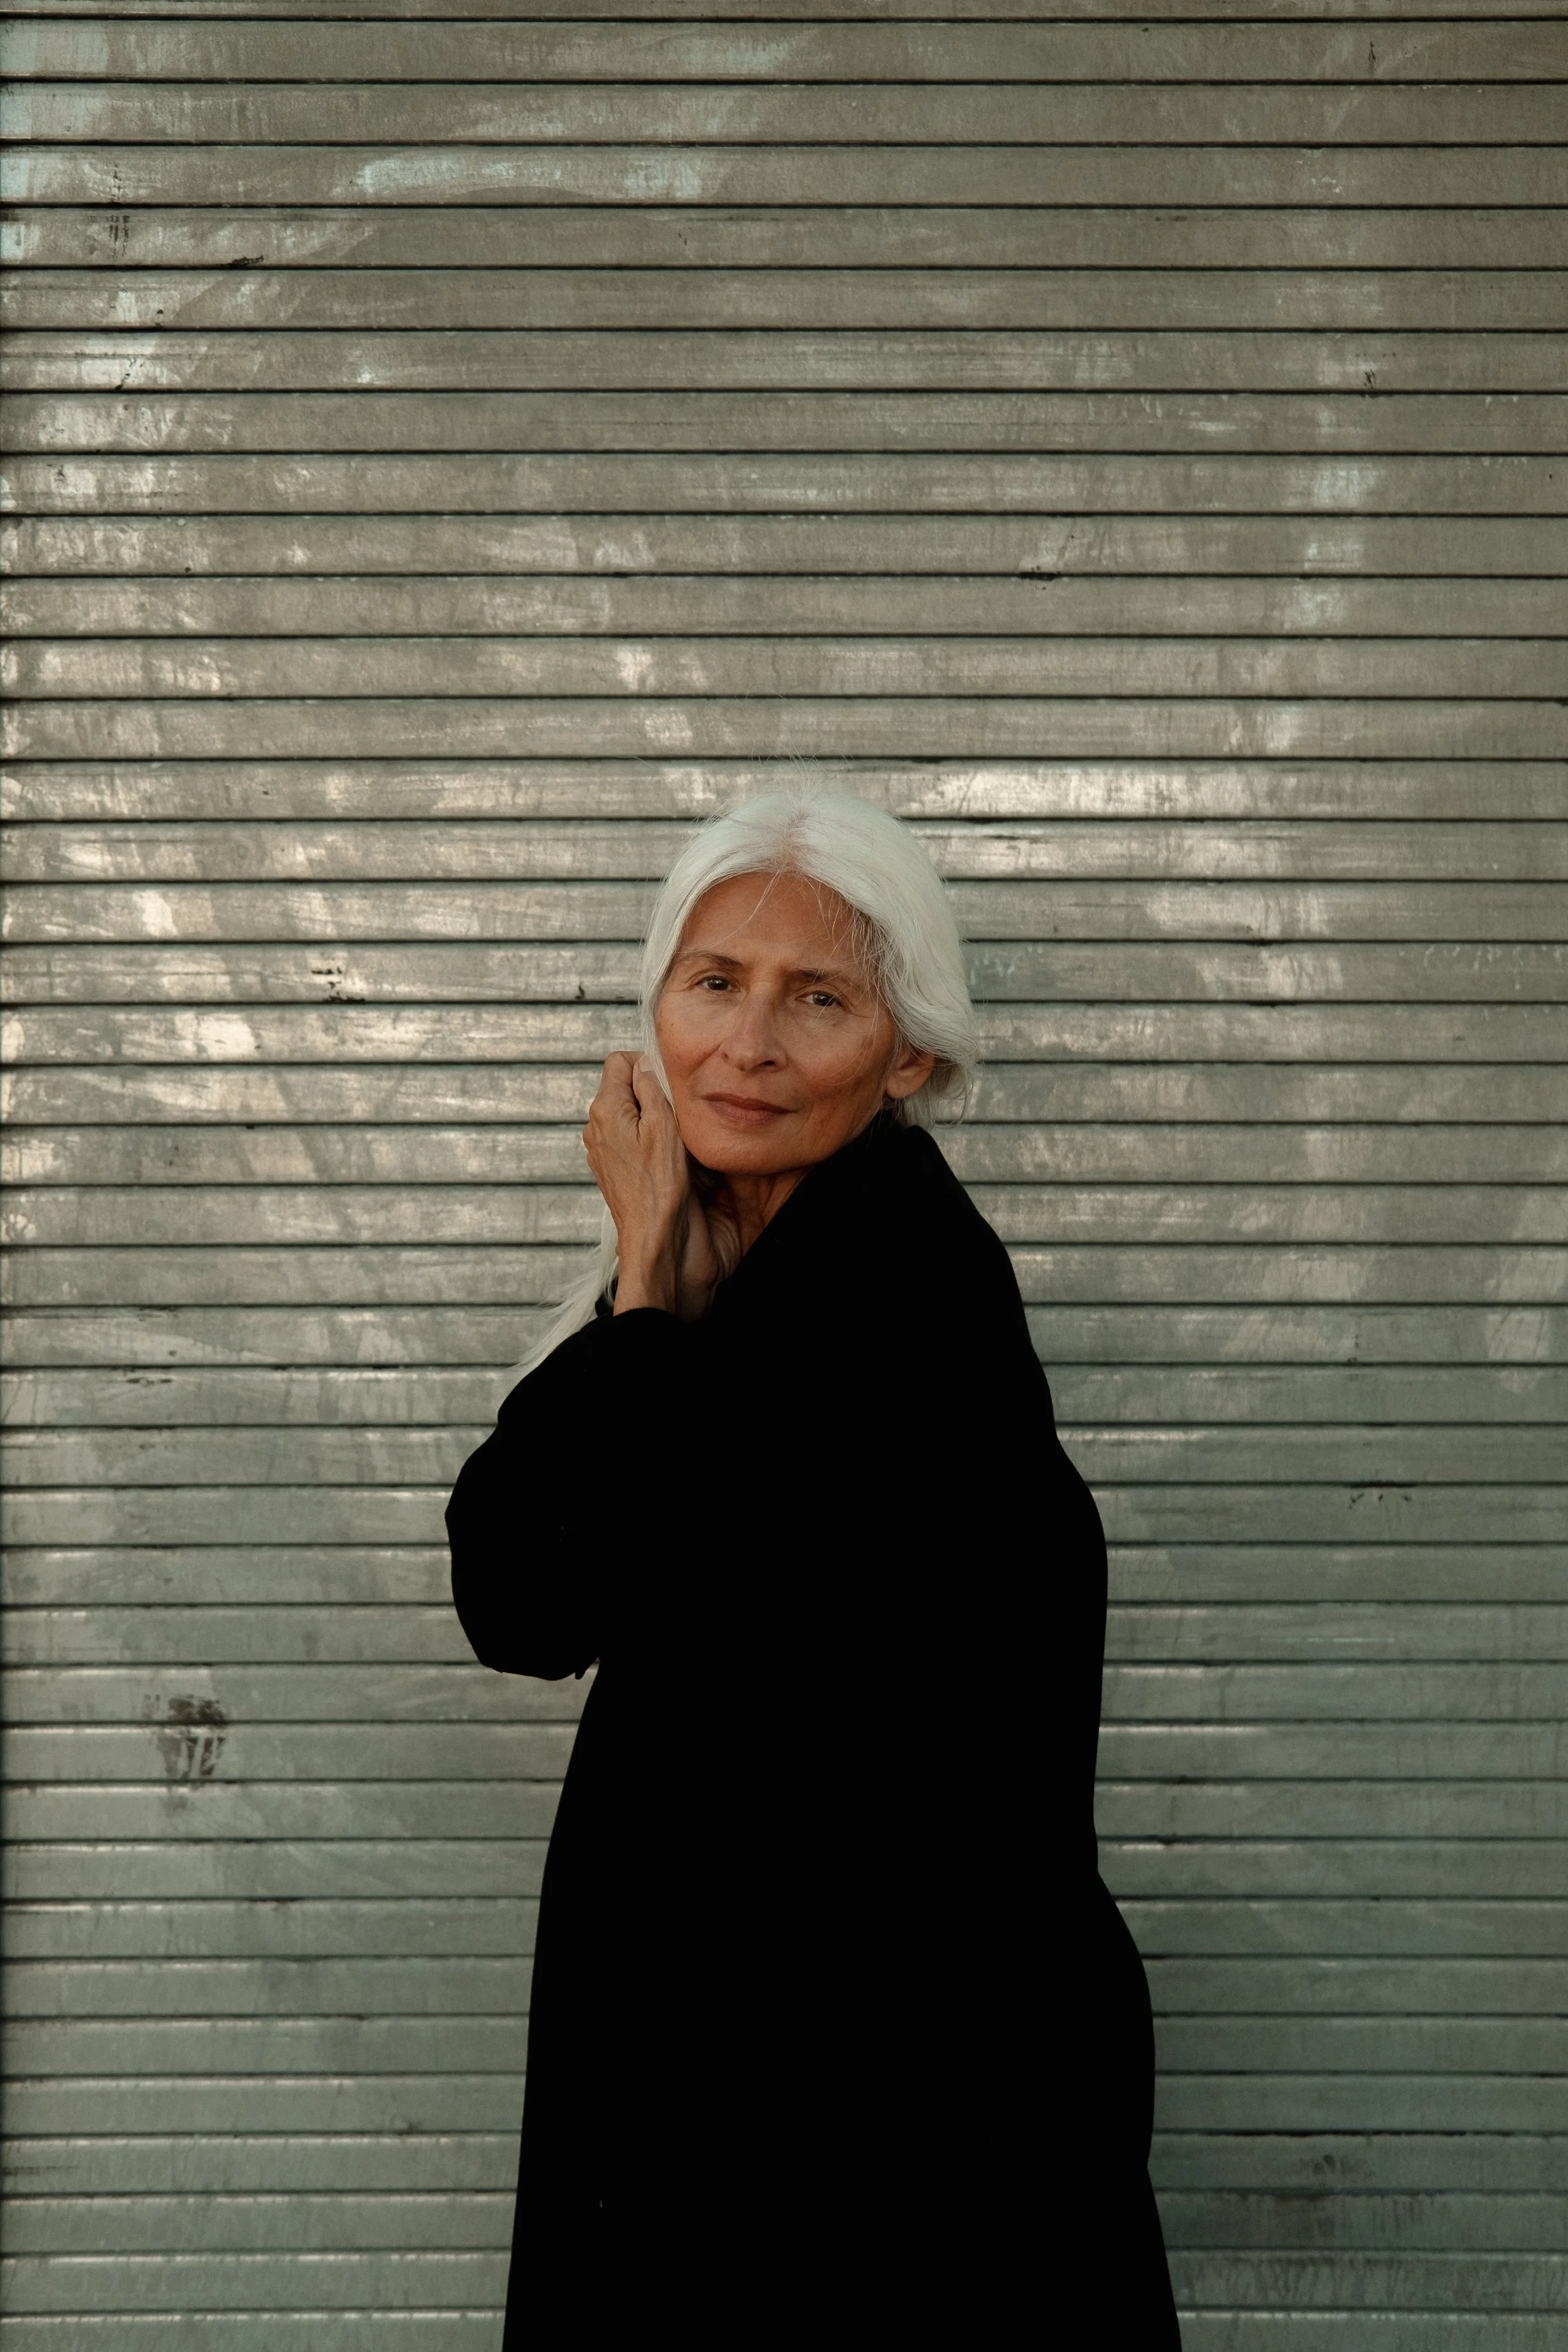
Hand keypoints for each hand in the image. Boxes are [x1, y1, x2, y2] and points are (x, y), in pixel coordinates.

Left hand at [581, 1055, 736, 1318]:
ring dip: (657, 1122)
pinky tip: (672, 1161)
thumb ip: (652, 1088)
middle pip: (626, 1088)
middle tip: (679, 1115)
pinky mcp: (617, 1171)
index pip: (620, 1061)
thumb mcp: (664, 1126)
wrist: (656, 1243)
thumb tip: (647, 1064)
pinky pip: (637, 1142)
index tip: (671, 1083)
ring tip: (678, 1143)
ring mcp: (605, 1151)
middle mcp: (598, 1129)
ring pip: (634, 1116)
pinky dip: (654, 1144)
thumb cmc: (661, 1192)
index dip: (647, 1064)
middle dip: (654, 1094)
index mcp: (606, 1111)